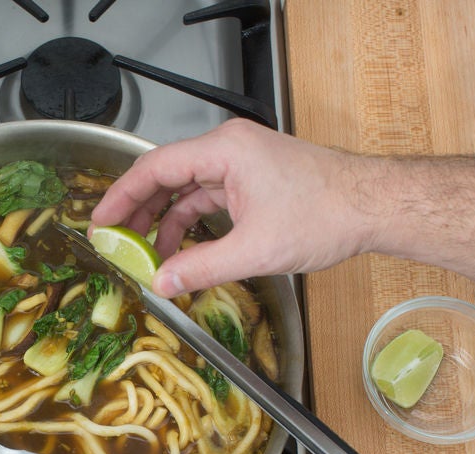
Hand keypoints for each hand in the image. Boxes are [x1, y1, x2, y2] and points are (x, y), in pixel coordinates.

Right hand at [90, 119, 377, 296]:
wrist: (374, 207)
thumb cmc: (326, 214)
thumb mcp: (254, 250)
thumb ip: (200, 268)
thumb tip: (161, 284)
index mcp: (224, 150)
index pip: (154, 167)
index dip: (121, 196)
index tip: (100, 221)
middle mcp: (229, 149)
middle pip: (166, 176)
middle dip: (138, 211)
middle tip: (114, 241)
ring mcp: (241, 163)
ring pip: (186, 189)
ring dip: (164, 221)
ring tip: (145, 254)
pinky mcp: (253, 179)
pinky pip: (207, 197)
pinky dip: (190, 223)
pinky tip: (181, 250)